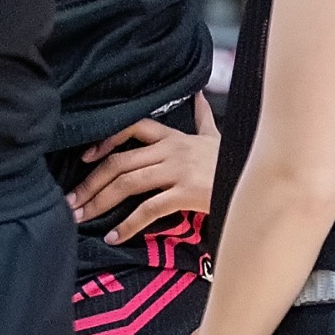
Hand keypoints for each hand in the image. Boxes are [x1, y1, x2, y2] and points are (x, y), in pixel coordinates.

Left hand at [69, 94, 220, 240]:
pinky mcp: (186, 193)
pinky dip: (128, 225)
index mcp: (173, 137)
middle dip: (90, 182)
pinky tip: (115, 237)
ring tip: (81, 217)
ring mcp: (177, 171)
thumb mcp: (216, 136)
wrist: (263, 178)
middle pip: (118, 162)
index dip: (104, 141)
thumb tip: (199, 97)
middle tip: (71, 201)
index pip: (130, 128)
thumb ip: (203, 118)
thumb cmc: (234, 160)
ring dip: (99, 202)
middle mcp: (170, 150)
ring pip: (127, 183)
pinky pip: (149, 209)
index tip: (84, 157)